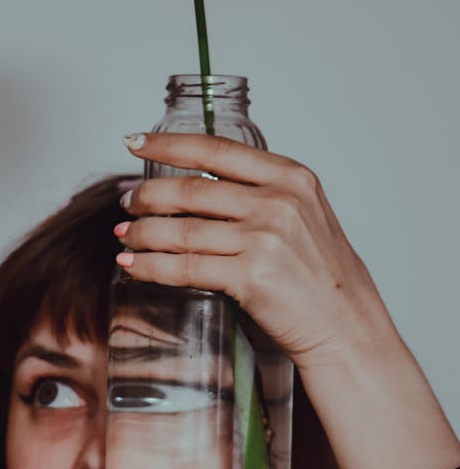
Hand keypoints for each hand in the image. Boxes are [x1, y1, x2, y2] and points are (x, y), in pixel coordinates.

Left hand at [116, 131, 400, 372]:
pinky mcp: (251, 276)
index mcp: (290, 177)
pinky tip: (132, 265)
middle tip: (126, 204)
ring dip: (142, 233)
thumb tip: (196, 188)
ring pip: (181, 230)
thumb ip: (258, 195)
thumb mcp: (301, 216)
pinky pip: (183, 267)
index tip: (135, 142)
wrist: (346, 327)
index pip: (215, 149)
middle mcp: (278, 202)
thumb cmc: (320, 277)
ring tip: (124, 236)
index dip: (168, 144)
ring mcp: (265, 238)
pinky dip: (150, 266)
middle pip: (190, 191)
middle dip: (147, 197)